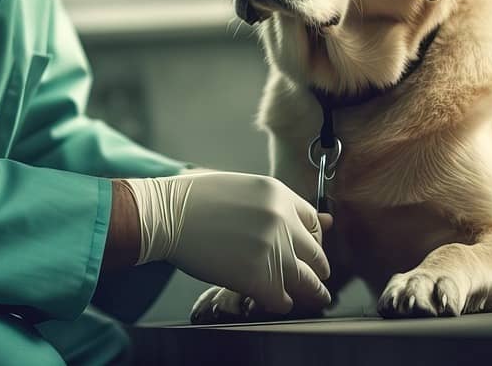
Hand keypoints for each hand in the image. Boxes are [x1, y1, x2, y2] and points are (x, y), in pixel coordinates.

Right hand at [126, 171, 331, 314]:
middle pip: (317, 254)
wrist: (166, 215)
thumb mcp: (243, 188)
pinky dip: (280, 303)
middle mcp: (284, 222)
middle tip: (312, 277)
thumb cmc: (194, 199)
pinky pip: (283, 300)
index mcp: (280, 195)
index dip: (311, 240)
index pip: (315, 224)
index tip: (304, 250)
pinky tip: (273, 299)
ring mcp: (274, 251)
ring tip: (310, 297)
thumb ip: (279, 205)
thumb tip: (325, 221)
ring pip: (309, 281)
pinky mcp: (260, 278)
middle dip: (315, 268)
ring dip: (309, 291)